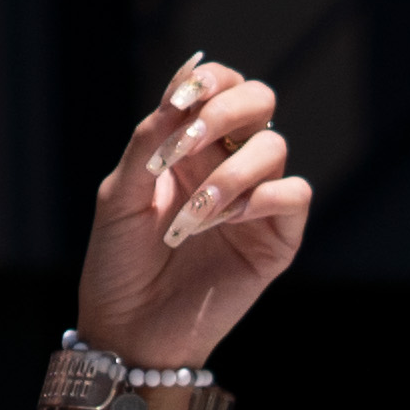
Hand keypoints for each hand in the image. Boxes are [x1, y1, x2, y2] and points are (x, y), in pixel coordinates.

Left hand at [72, 58, 306, 378]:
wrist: (128, 329)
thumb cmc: (117, 265)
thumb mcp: (119, 199)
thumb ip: (147, 144)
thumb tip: (178, 88)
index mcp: (187, 148)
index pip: (219, 87)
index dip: (210, 80)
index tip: (180, 98)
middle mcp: (226, 164)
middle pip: (259, 100)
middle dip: (225, 111)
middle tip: (183, 148)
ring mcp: (255, 199)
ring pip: (273, 146)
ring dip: (227, 173)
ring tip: (191, 215)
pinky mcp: (277, 237)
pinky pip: (292, 194)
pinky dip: (257, 199)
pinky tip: (221, 223)